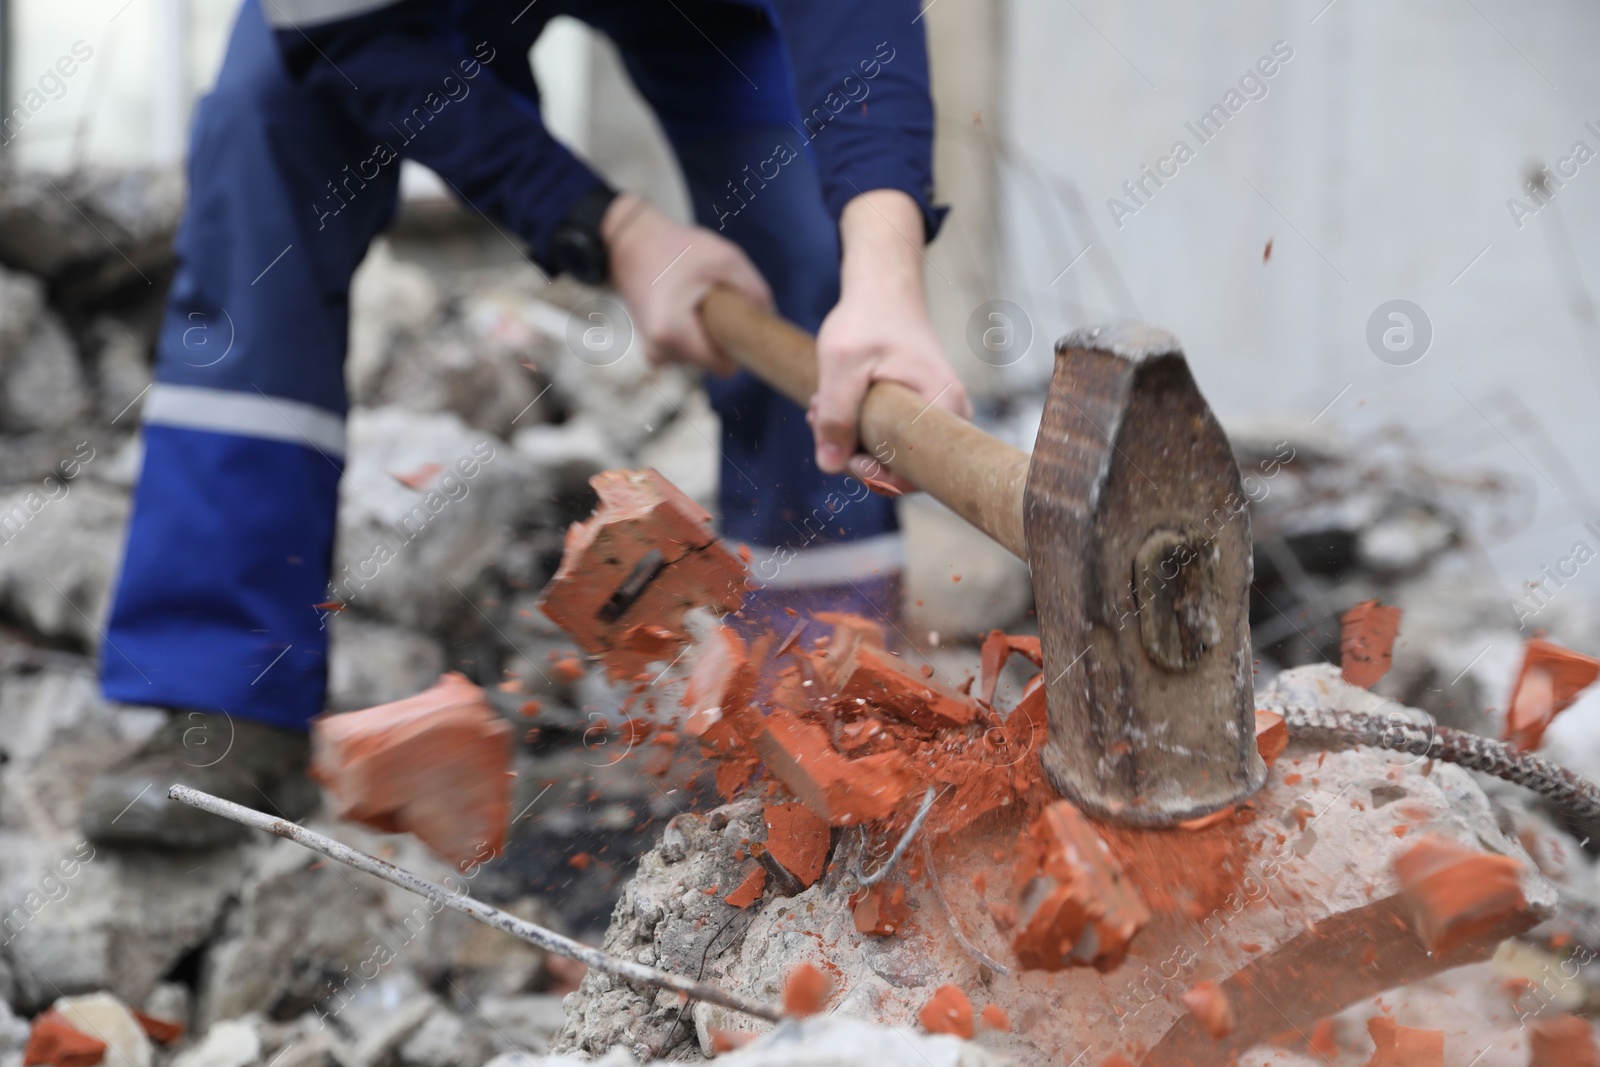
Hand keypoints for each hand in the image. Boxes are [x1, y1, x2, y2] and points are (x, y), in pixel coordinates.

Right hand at [604, 194, 771, 373]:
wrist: (633, 242)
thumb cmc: (678, 248)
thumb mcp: (726, 259)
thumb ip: (755, 293)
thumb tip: (771, 323)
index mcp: (672, 334)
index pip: (725, 367)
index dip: (739, 347)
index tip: (741, 322)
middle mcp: (659, 351)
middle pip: (713, 362)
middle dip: (722, 334)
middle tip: (715, 298)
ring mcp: (654, 351)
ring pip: (701, 355)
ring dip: (708, 331)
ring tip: (697, 297)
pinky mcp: (653, 347)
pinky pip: (688, 349)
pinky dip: (694, 331)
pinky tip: (686, 304)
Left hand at [810, 190, 970, 490]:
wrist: (883, 289)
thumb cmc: (868, 319)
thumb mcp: (842, 365)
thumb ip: (835, 415)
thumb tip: (829, 466)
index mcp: (941, 407)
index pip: (918, 473)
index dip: (879, 477)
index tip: (846, 455)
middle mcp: (947, 416)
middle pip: (901, 465)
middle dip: (853, 452)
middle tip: (818, 420)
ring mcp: (933, 414)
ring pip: (890, 450)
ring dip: (849, 437)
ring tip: (819, 406)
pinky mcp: (916, 410)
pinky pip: (888, 434)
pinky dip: (857, 426)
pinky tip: (831, 404)